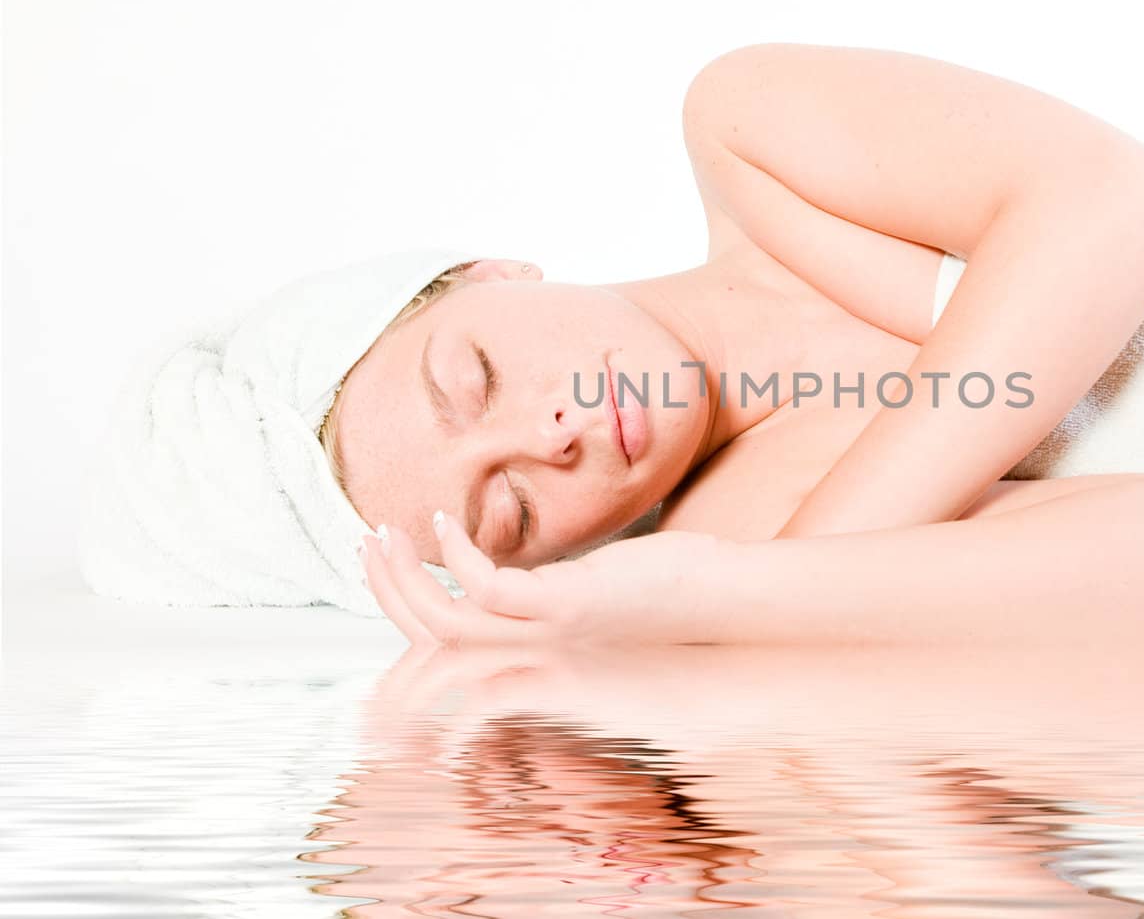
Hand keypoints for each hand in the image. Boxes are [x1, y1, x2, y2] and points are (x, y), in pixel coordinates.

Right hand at [360, 513, 733, 648]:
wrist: (736, 611)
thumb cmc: (685, 606)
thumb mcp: (613, 609)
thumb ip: (571, 605)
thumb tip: (551, 586)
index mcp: (543, 665)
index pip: (453, 664)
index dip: (407, 637)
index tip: (386, 593)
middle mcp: (537, 659)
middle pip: (431, 643)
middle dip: (387, 594)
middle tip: (364, 547)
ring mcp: (549, 636)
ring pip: (442, 621)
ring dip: (400, 576)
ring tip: (380, 532)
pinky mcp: (566, 607)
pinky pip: (486, 586)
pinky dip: (455, 553)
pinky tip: (446, 522)